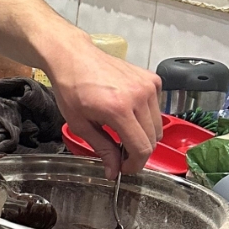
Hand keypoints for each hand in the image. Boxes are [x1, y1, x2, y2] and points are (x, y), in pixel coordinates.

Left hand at [42, 35, 161, 178]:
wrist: (72, 57)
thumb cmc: (71, 88)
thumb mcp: (79, 123)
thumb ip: (102, 148)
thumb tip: (114, 171)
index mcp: (119, 109)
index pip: (141, 147)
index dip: (135, 164)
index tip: (125, 168)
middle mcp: (139, 96)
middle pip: (153, 139)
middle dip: (139, 151)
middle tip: (122, 152)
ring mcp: (149, 86)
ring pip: (158, 125)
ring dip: (144, 134)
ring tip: (122, 130)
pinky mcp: (152, 79)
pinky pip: (157, 108)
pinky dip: (146, 115)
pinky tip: (128, 111)